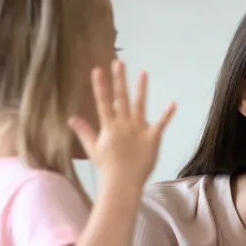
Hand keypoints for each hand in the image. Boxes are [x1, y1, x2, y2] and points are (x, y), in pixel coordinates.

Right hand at [69, 59, 175, 186]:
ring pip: (140, 105)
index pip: (103, 102)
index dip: (101, 86)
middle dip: (119, 79)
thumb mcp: (93, 149)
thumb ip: (84, 132)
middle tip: (119, 62)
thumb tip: (71, 119)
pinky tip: (173, 102)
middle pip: (121, 98)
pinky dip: (167, 114)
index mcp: (109, 127)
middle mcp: (123, 125)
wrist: (123, 183)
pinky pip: (161, 124)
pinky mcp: (152, 138)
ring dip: (141, 88)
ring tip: (143, 72)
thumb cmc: (108, 168)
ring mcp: (139, 130)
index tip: (98, 70)